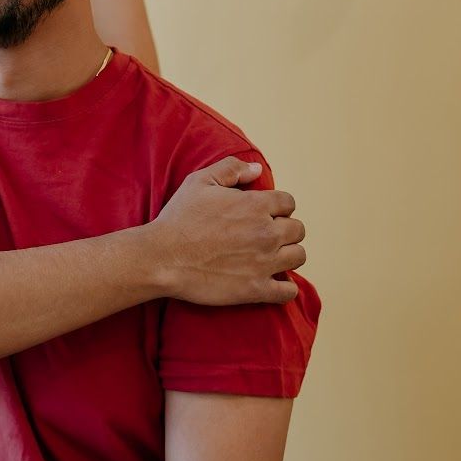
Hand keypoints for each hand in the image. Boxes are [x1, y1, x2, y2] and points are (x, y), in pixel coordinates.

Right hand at [153, 156, 305, 305]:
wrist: (162, 258)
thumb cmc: (178, 219)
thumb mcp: (199, 182)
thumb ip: (231, 169)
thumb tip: (258, 169)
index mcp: (256, 205)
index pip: (288, 203)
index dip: (278, 206)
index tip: (266, 213)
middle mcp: (266, 233)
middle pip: (298, 230)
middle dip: (285, 230)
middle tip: (267, 235)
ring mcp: (263, 263)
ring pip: (298, 256)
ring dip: (288, 255)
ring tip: (272, 256)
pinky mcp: (256, 289)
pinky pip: (288, 291)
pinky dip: (285, 288)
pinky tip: (273, 282)